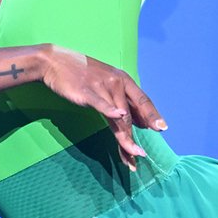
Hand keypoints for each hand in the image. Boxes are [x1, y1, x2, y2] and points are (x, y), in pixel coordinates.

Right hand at [40, 45, 166, 170]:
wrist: (55, 62)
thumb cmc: (82, 74)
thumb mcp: (107, 84)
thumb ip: (123, 101)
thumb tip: (140, 122)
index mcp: (124, 80)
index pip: (143, 100)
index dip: (153, 115)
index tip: (163, 128)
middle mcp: (116, 83)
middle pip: (130, 115)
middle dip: (134, 138)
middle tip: (141, 156)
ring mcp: (102, 87)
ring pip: (117, 118)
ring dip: (124, 139)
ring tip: (131, 155)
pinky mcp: (86, 92)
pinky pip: (100, 103)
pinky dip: (110, 110)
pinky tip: (119, 116)